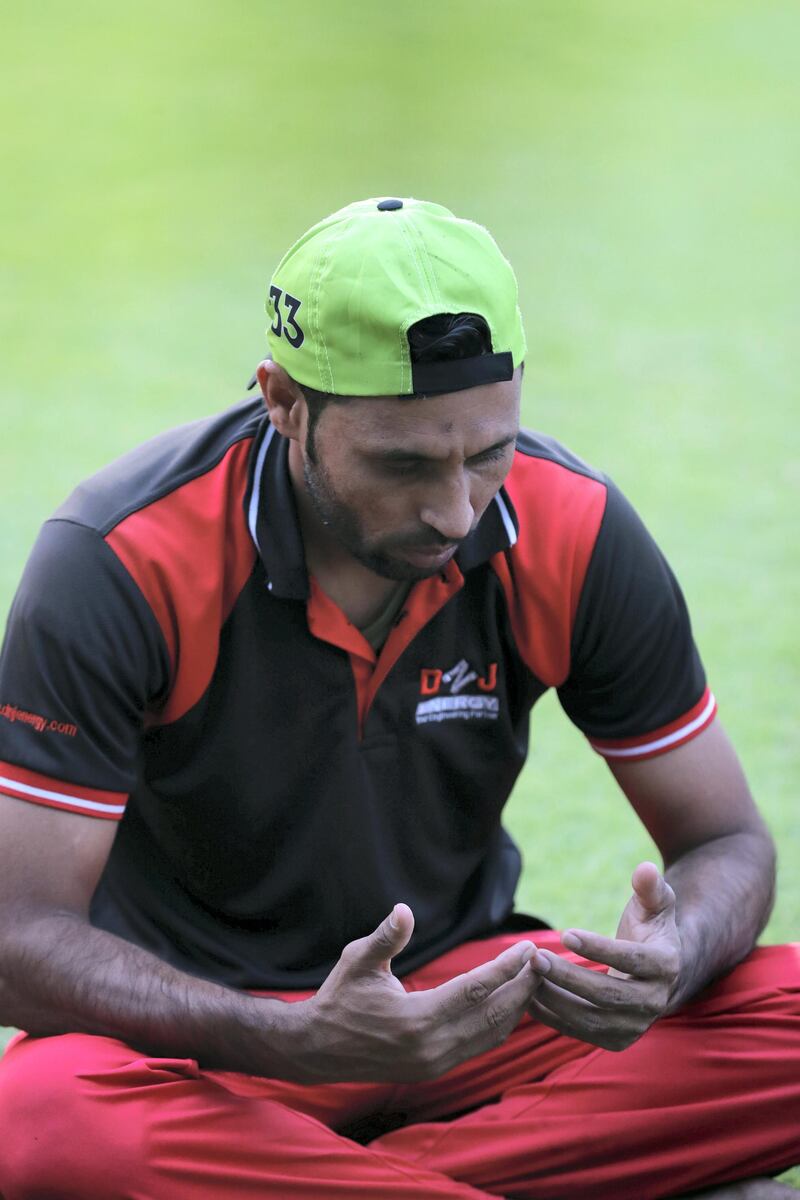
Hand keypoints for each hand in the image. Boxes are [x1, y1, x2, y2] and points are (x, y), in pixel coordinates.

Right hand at [286, 903, 541, 1082]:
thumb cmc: (339, 998)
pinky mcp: (435, 1069)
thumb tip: (405, 909)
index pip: (475, 991)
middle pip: (493, 1015)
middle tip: (542, 960)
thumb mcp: (357, 961)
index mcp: (416, 1020)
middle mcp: (432, 1047)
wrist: (318, 1050)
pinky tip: (511, 1005)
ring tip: (534, 979)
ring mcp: (435, 1063)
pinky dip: (500, 1024)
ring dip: (516, 1006)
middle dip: (522, 986)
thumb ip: (386, 937)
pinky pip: (479, 1045)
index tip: (528, 948)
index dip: (505, 968)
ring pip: (491, 1034)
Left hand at [527, 861, 681, 1050]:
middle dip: (568, 977)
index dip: (598, 948)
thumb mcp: (656, 904)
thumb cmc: (650, 928)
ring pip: (590, 1019)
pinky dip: (553, 1017)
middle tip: (535, 958)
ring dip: (554, 999)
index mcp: (666, 966)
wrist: (658, 973)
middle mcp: (655, 1002)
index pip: (630, 960)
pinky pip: (580, 1032)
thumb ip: (650, 887)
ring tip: (526, 975)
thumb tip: (645, 869)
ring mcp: (636, 1026)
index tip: (565, 933)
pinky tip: (528, 996)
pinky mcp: (616, 1040)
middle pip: (606, 995)